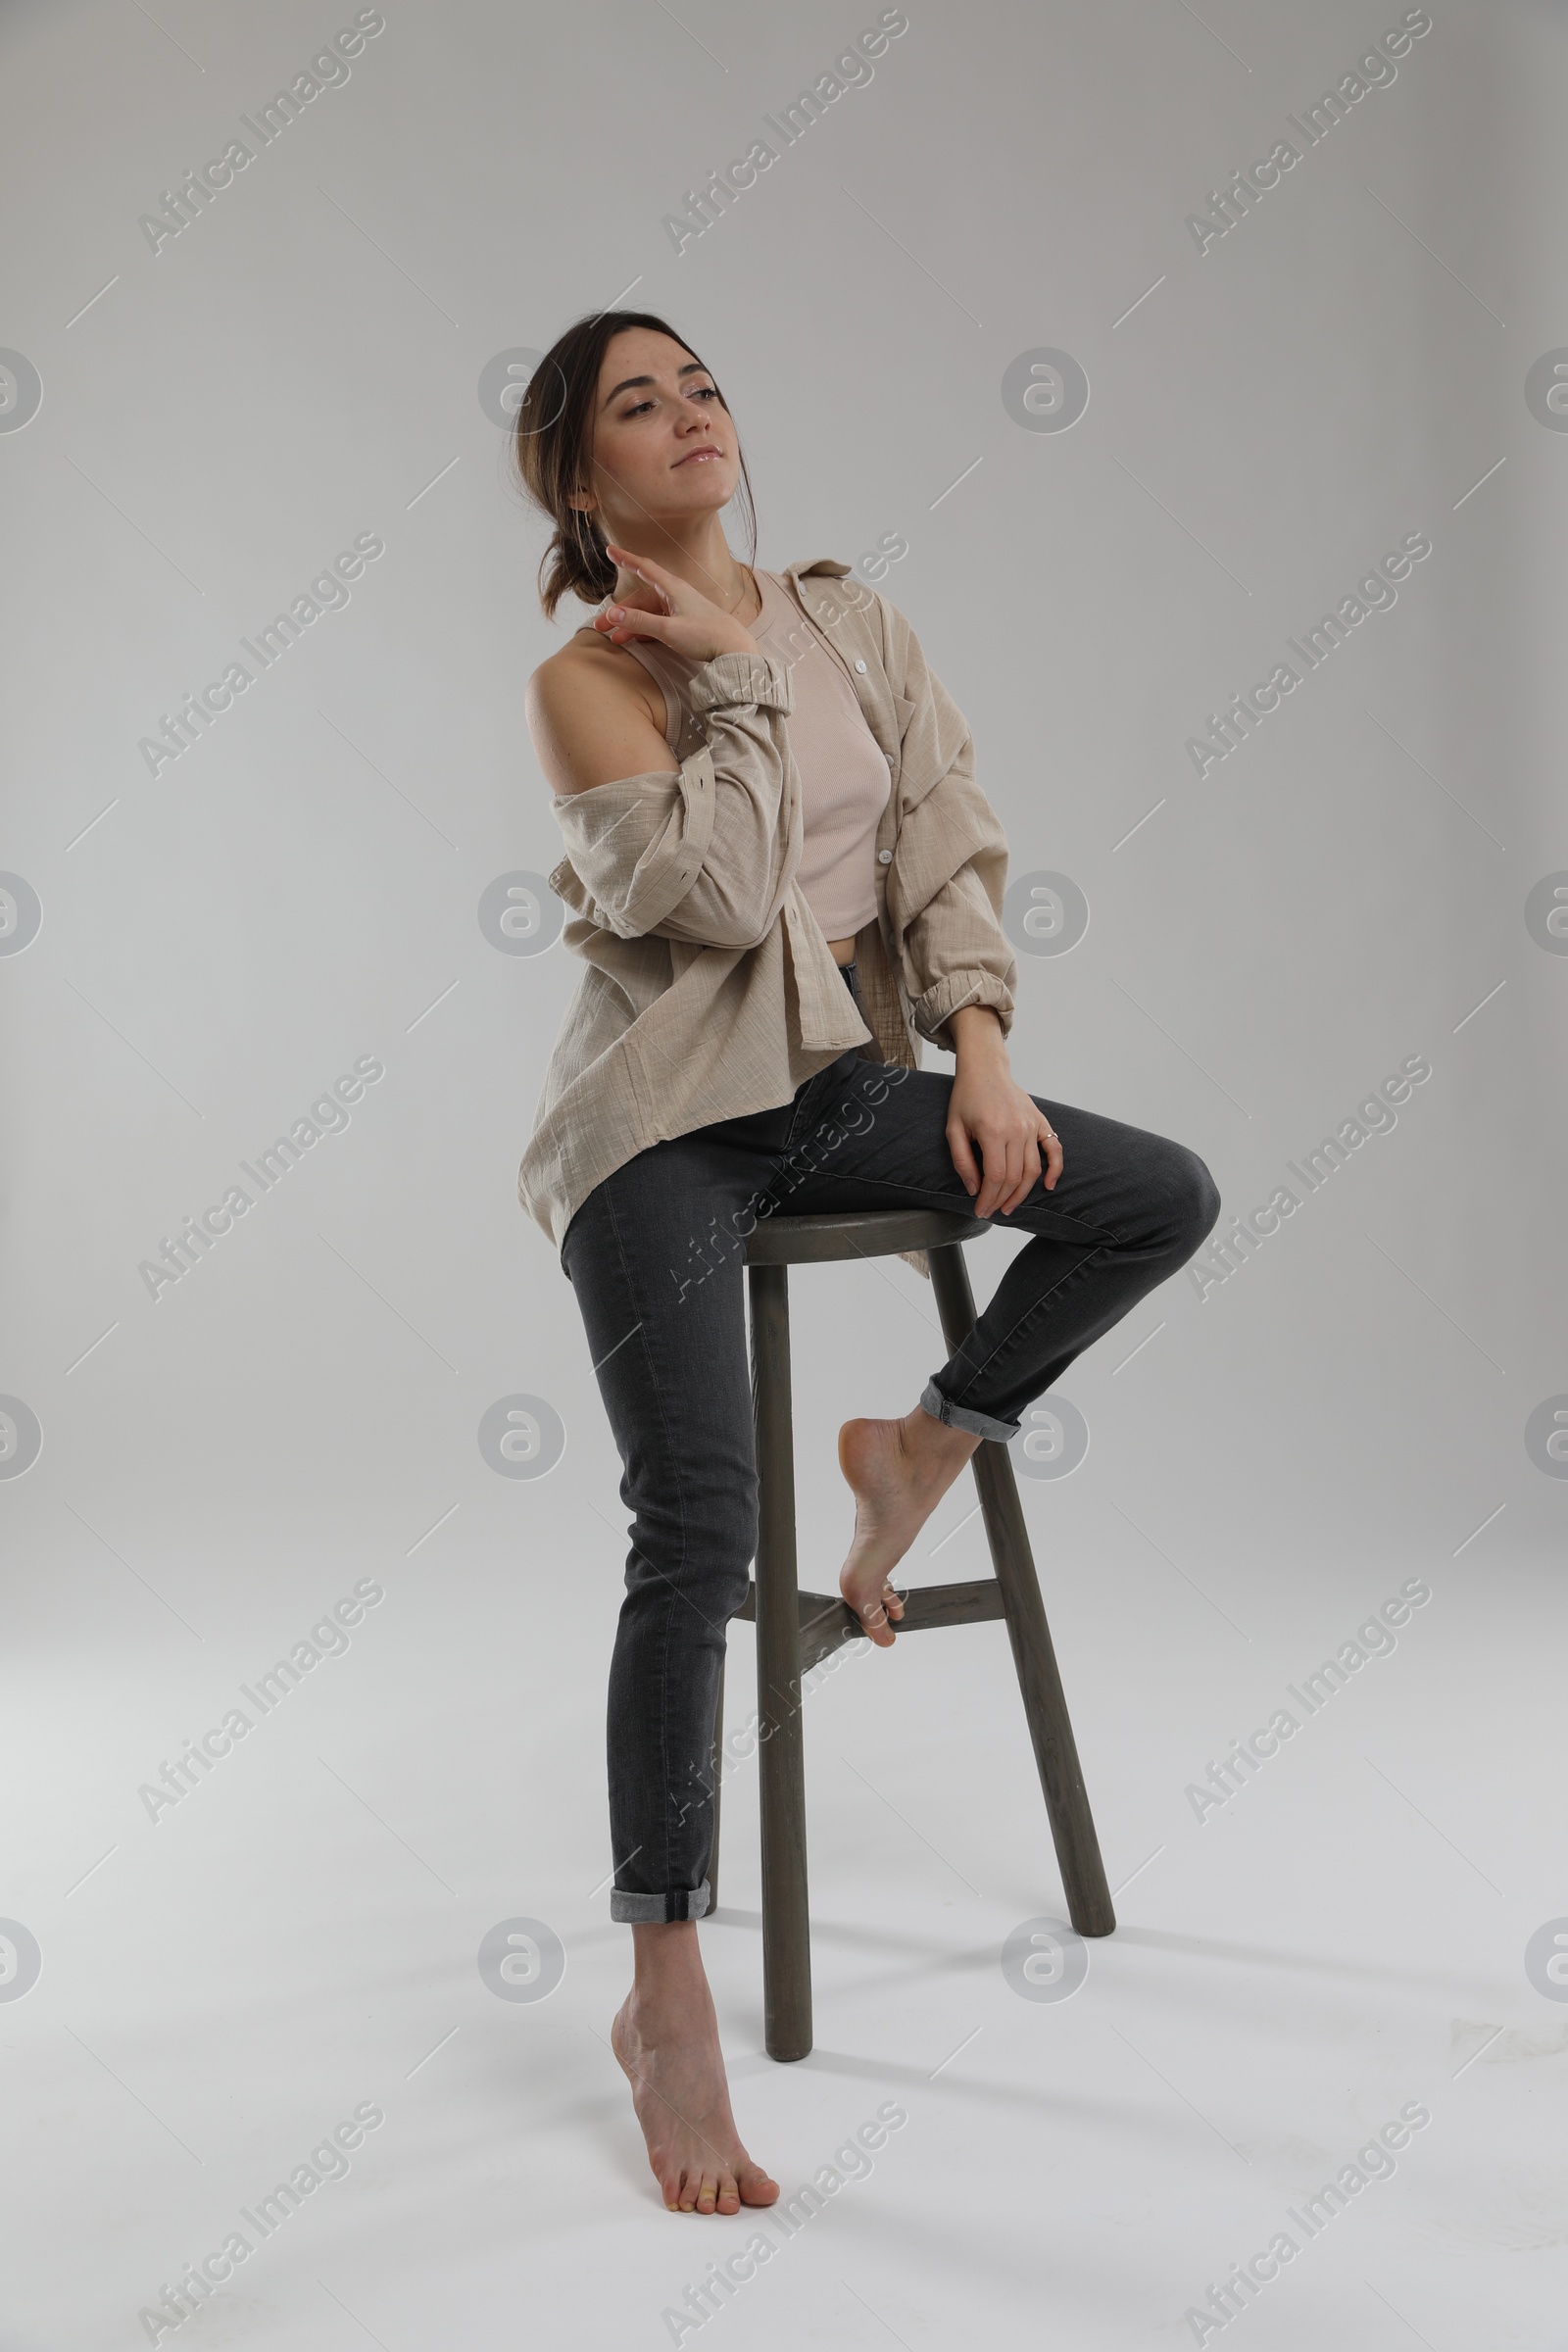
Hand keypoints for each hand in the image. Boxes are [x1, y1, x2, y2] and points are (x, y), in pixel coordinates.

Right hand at [593, 543, 759, 662]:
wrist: (735, 649)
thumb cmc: (706, 636)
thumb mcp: (668, 630)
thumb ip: (640, 622)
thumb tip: (613, 615)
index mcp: (673, 588)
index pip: (644, 568)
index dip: (626, 559)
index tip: (610, 550)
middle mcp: (676, 595)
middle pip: (641, 598)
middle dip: (620, 612)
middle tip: (601, 626)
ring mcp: (681, 609)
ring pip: (649, 613)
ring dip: (631, 625)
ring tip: (616, 640)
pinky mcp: (686, 623)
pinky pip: (659, 622)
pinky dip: (645, 630)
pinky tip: (636, 640)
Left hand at [946, 1053, 1061, 1217]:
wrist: (985, 1070)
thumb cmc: (966, 1098)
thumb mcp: (953, 1129)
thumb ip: (962, 1161)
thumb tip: (974, 1189)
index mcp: (993, 1131)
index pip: (996, 1177)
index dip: (988, 1198)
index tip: (980, 1210)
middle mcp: (1016, 1129)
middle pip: (1015, 1177)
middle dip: (1002, 1200)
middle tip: (991, 1211)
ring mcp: (1031, 1125)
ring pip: (1033, 1169)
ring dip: (1022, 1193)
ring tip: (1009, 1206)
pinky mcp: (1040, 1121)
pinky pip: (1054, 1149)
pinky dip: (1055, 1169)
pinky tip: (1049, 1186)